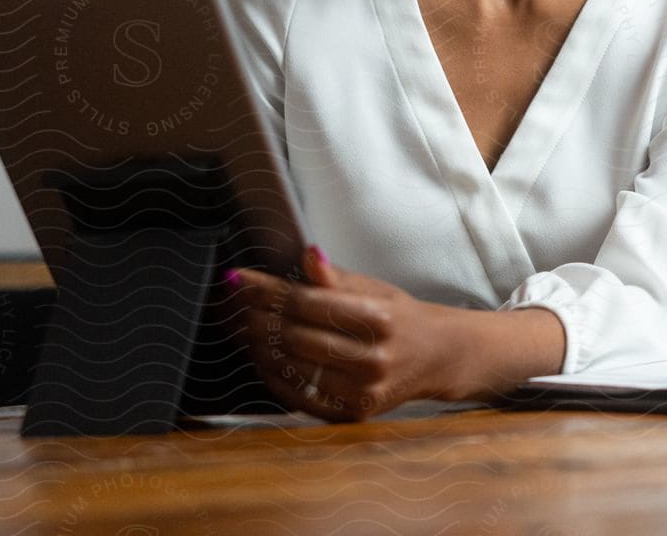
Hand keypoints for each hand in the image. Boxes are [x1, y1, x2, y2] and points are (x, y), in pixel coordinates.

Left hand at [224, 245, 472, 420]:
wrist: (436, 357)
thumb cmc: (400, 318)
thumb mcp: (375, 289)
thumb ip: (335, 277)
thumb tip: (307, 254)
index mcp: (379, 318)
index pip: (307, 302)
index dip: (266, 290)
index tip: (237, 278)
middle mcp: (373, 358)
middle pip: (294, 336)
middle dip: (254, 317)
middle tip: (230, 302)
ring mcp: (363, 390)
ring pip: (291, 367)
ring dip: (257, 346)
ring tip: (238, 326)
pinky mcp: (353, 413)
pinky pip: (299, 395)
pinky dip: (273, 375)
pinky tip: (260, 357)